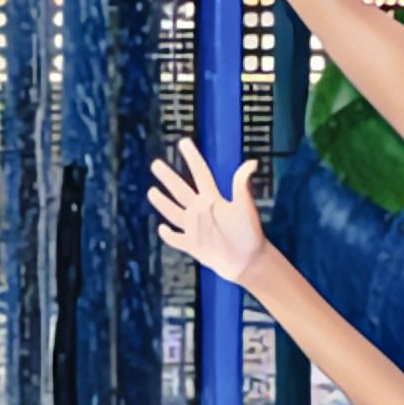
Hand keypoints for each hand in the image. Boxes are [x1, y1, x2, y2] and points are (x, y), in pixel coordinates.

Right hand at [142, 144, 281, 292]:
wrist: (249, 262)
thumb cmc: (249, 233)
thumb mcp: (244, 207)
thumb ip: (241, 185)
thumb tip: (252, 162)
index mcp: (213, 198)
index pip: (200, 173)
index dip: (192, 157)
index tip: (184, 142)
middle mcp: (202, 211)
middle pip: (180, 190)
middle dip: (168, 178)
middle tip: (156, 164)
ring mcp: (196, 229)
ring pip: (174, 212)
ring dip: (162, 203)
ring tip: (151, 191)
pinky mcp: (193, 247)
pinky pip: (177, 239)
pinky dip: (168, 235)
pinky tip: (161, 228)